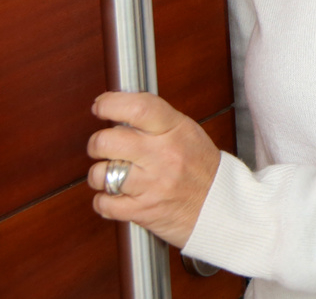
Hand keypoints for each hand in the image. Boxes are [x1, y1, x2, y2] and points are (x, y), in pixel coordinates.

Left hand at [88, 91, 220, 248]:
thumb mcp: (187, 133)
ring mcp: (152, 184)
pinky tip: (117, 195)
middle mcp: (163, 155)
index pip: (139, 108)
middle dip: (96, 143)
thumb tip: (120, 108)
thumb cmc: (201, 168)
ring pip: (101, 173)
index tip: (101, 106)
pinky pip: (103, 203)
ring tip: (114, 174)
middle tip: (102, 145)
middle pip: (109, 141)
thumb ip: (156, 121)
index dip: (112, 104)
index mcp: (175, 130)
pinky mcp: (142, 210)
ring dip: (100, 174)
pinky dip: (104, 201)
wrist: (218, 206)